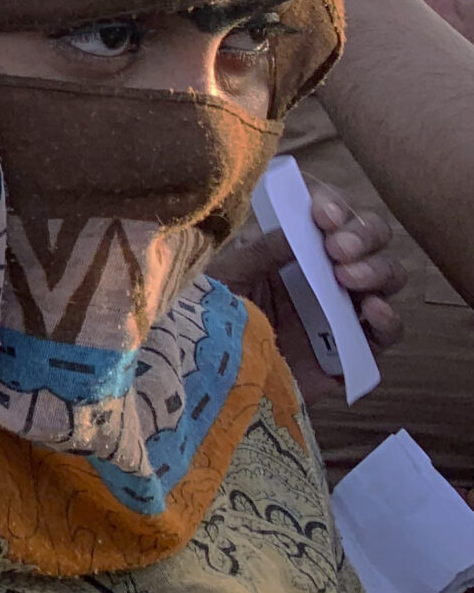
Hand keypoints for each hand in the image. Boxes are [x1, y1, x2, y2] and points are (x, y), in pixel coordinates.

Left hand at [213, 179, 404, 407]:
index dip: (337, 211)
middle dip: (363, 237)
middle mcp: (323, 279)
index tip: (323, 215)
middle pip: (370, 245)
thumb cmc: (207, 322)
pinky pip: (385, 336)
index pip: (333, 221)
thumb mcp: (226, 278)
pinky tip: (373, 310)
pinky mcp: (349, 355)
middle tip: (338, 248)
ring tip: (348, 276)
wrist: (204, 381)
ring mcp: (340, 314)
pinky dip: (389, 321)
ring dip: (377, 271)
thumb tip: (301, 227)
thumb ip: (261, 251)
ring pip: (385, 282)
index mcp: (293, 253)